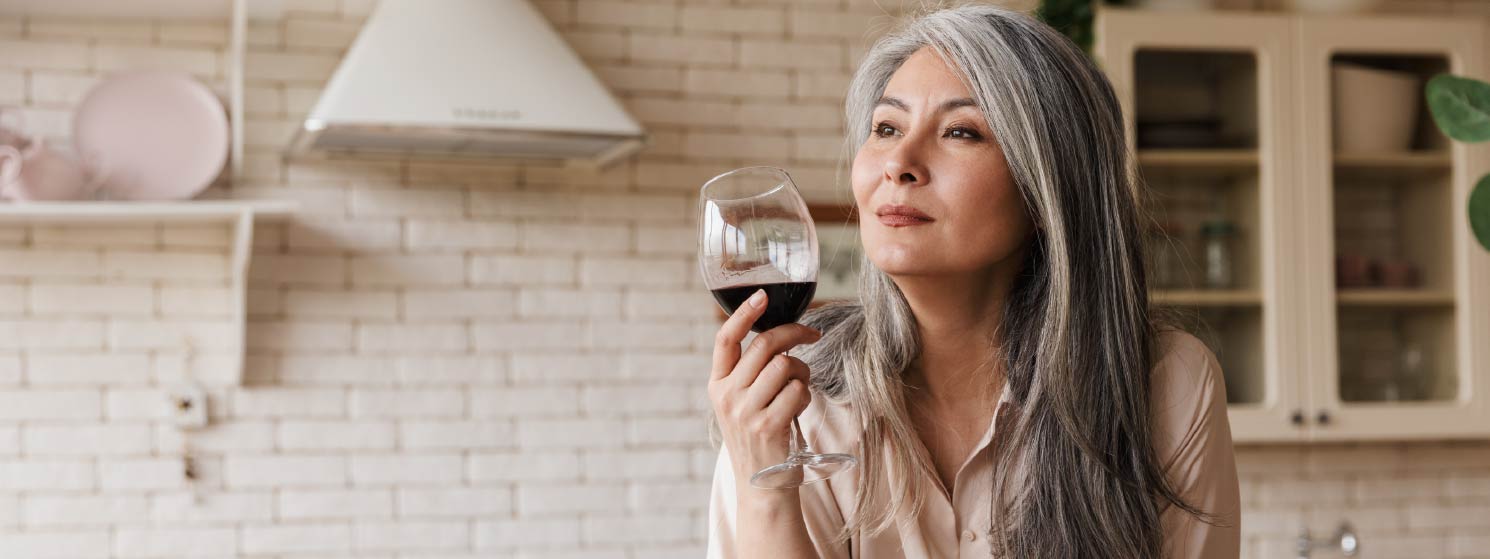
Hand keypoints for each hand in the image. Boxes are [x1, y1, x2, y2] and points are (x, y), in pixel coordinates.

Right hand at [707, 289, 821, 482]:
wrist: (761, 485)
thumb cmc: (758, 436)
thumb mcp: (740, 403)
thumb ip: (749, 372)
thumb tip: (779, 334)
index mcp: (716, 384)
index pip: (725, 339)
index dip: (743, 313)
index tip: (762, 295)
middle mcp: (726, 396)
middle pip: (764, 345)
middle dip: (795, 334)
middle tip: (813, 335)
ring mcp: (745, 412)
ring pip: (784, 365)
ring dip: (802, 371)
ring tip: (801, 385)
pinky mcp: (767, 426)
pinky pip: (796, 391)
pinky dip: (805, 394)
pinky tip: (799, 407)